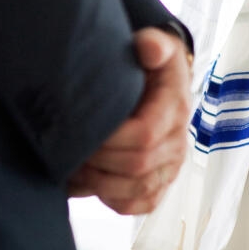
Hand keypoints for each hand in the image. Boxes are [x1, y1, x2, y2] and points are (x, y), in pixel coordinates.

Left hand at [67, 28, 191, 214]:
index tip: (82, 129)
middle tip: (70, 149)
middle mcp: (178, 141)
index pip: (145, 135)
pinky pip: (139, 205)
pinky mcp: (160, 184)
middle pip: (137, 167)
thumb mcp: (156, 45)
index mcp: (175, 108)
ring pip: (136, 191)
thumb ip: (154, 44)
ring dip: (99, 183)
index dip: (109, 139)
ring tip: (74, 166)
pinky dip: (111, 200)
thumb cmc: (152, 65)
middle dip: (98, 161)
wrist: (161, 84)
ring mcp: (171, 166)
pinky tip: (90, 183)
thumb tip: (149, 47)